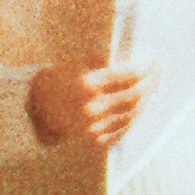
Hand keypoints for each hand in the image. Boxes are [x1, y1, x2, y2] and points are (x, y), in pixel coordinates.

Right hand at [26, 56, 146, 154]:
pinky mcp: (93, 142)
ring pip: (131, 113)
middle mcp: (91, 109)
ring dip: (146, 98)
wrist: (37, 112)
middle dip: (150, 81)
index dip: (146, 66)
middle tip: (157, 71)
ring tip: (152, 86)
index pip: (129, 75)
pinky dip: (133, 117)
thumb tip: (130, 53)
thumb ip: (102, 58)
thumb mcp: (77, 63)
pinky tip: (139, 106)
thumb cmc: (59, 80)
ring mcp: (93, 128)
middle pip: (134, 94)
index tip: (153, 58)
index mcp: (88, 86)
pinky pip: (121, 130)